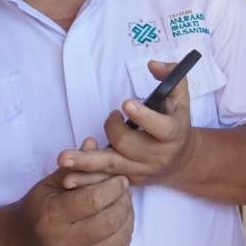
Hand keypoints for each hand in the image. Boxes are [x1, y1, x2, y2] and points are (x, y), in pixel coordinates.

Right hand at [8, 139, 133, 245]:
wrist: (22, 242)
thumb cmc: (39, 207)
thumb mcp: (51, 183)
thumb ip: (75, 166)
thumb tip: (93, 142)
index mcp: (51, 216)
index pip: (94, 200)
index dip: (113, 186)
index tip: (120, 178)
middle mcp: (61, 242)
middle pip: (110, 221)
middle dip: (124, 202)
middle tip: (125, 192)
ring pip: (118, 239)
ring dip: (129, 219)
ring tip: (124, 205)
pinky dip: (125, 237)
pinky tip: (120, 224)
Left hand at [59, 58, 195, 187]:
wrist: (181, 160)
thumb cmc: (176, 121)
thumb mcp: (180, 98)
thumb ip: (172, 76)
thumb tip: (152, 65)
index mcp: (173, 134)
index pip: (161, 128)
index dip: (143, 117)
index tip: (126, 104)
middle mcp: (157, 155)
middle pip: (128, 144)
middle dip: (113, 128)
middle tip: (112, 116)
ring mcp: (140, 169)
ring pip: (111, 166)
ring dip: (86, 162)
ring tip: (64, 158)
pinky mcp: (127, 179)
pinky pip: (103, 180)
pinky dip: (85, 180)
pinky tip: (68, 179)